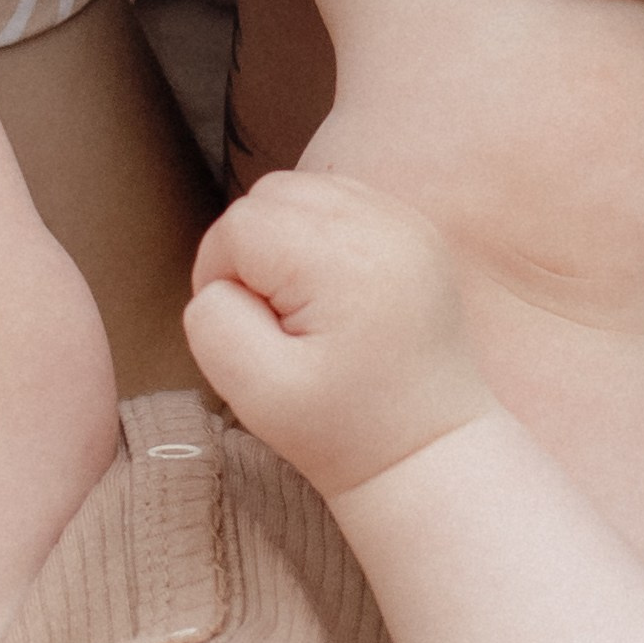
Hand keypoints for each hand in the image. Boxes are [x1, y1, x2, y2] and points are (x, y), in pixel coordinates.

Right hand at [185, 171, 486, 497]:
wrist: (429, 453)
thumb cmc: (343, 431)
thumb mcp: (256, 393)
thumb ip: (215, 322)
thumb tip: (221, 278)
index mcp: (345, 260)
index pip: (239, 226)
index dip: (219, 275)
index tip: (247, 331)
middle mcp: (383, 224)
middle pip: (269, 195)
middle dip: (251, 249)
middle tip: (271, 317)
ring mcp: (406, 222)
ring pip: (302, 189)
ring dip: (282, 235)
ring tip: (302, 303)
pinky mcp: (416, 229)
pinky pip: (339, 199)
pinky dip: (317, 232)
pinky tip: (330, 288)